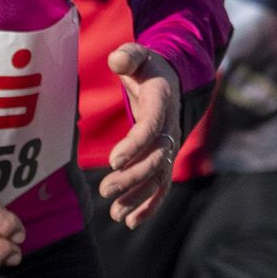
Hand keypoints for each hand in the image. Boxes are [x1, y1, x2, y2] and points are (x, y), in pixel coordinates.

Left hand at [97, 44, 182, 228]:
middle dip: (132, 177)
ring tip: (116, 214)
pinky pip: (162, 184)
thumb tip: (117, 60)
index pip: (151, 126)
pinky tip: (131, 222)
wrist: (170, 79)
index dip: (134, 145)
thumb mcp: (138, 56)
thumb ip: (128, 56)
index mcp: (162, 101)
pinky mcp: (166, 158)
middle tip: (105, 190)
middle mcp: (170, 126)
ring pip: (160, 176)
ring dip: (139, 197)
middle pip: (156, 157)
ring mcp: (171, 144)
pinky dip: (150, 205)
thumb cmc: (147, 67)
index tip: (112, 161)